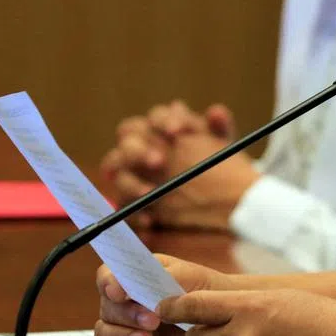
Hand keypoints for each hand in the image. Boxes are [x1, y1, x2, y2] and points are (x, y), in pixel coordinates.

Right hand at [93, 254, 229, 335]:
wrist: (222, 317)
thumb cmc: (207, 290)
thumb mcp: (191, 277)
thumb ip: (166, 276)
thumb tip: (138, 285)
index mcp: (138, 275)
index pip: (109, 274)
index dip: (109, 282)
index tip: (119, 293)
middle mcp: (127, 300)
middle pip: (107, 306)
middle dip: (126, 314)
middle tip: (152, 321)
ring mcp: (126, 325)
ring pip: (103, 331)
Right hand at [100, 101, 252, 229]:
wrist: (216, 195)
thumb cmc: (212, 161)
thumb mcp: (220, 147)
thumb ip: (219, 128)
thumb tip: (216, 112)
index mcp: (160, 127)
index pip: (155, 117)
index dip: (164, 121)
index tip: (178, 132)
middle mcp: (139, 147)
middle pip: (127, 141)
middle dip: (139, 150)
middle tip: (159, 162)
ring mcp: (130, 173)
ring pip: (115, 171)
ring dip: (130, 182)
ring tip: (148, 193)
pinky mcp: (130, 201)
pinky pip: (124, 208)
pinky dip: (134, 216)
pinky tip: (150, 222)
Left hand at [157, 289, 335, 335]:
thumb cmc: (320, 315)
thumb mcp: (279, 298)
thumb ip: (245, 302)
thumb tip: (215, 306)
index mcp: (250, 307)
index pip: (193, 306)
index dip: (173, 305)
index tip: (163, 304)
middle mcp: (245, 335)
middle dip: (194, 331)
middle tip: (201, 323)